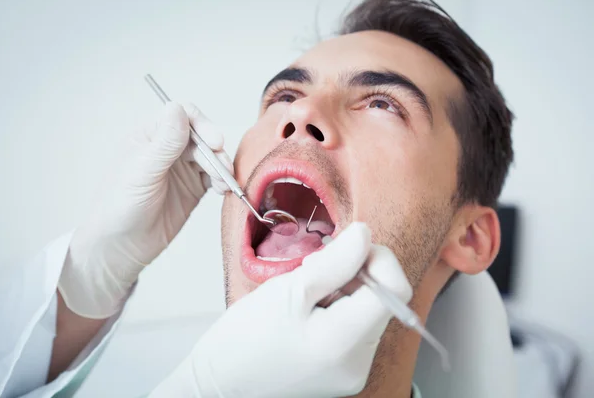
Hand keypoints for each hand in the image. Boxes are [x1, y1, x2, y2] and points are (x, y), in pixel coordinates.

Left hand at [58, 102, 232, 317]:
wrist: (121, 246)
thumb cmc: (119, 207)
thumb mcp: (142, 172)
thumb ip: (164, 143)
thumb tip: (179, 110)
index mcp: (148, 135)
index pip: (182, 115)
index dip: (202, 124)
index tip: (215, 141)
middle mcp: (167, 147)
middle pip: (202, 135)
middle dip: (215, 151)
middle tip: (222, 170)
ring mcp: (181, 167)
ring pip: (211, 155)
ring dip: (222, 166)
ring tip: (224, 184)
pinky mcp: (193, 187)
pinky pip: (215, 176)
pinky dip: (223, 181)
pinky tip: (222, 190)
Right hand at [150, 222, 411, 397]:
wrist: (221, 383)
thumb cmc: (245, 337)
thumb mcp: (290, 289)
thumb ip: (336, 260)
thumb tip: (366, 234)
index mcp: (344, 343)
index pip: (395, 289)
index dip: (378, 258)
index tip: (349, 247)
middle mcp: (358, 364)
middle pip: (383, 300)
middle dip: (357, 273)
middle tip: (316, 267)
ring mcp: (353, 372)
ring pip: (369, 312)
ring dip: (346, 290)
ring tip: (307, 292)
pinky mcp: (344, 373)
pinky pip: (356, 329)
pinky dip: (339, 309)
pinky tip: (309, 310)